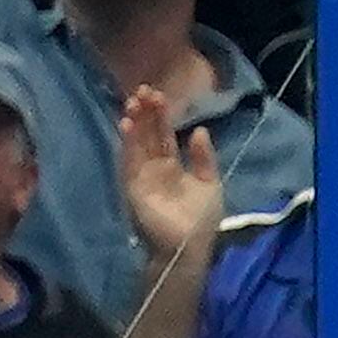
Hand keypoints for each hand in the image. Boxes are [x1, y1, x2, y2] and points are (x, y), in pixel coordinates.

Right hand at [118, 85, 225, 263]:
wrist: (190, 247)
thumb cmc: (202, 220)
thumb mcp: (210, 184)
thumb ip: (204, 158)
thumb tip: (199, 130)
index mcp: (173, 165)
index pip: (163, 134)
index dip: (160, 115)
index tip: (158, 94)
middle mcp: (155, 168)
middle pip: (147, 134)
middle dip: (145, 113)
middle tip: (143, 90)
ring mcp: (142, 177)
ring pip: (136, 144)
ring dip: (133, 123)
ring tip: (133, 102)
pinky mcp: (133, 187)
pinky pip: (128, 162)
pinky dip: (127, 144)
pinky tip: (127, 125)